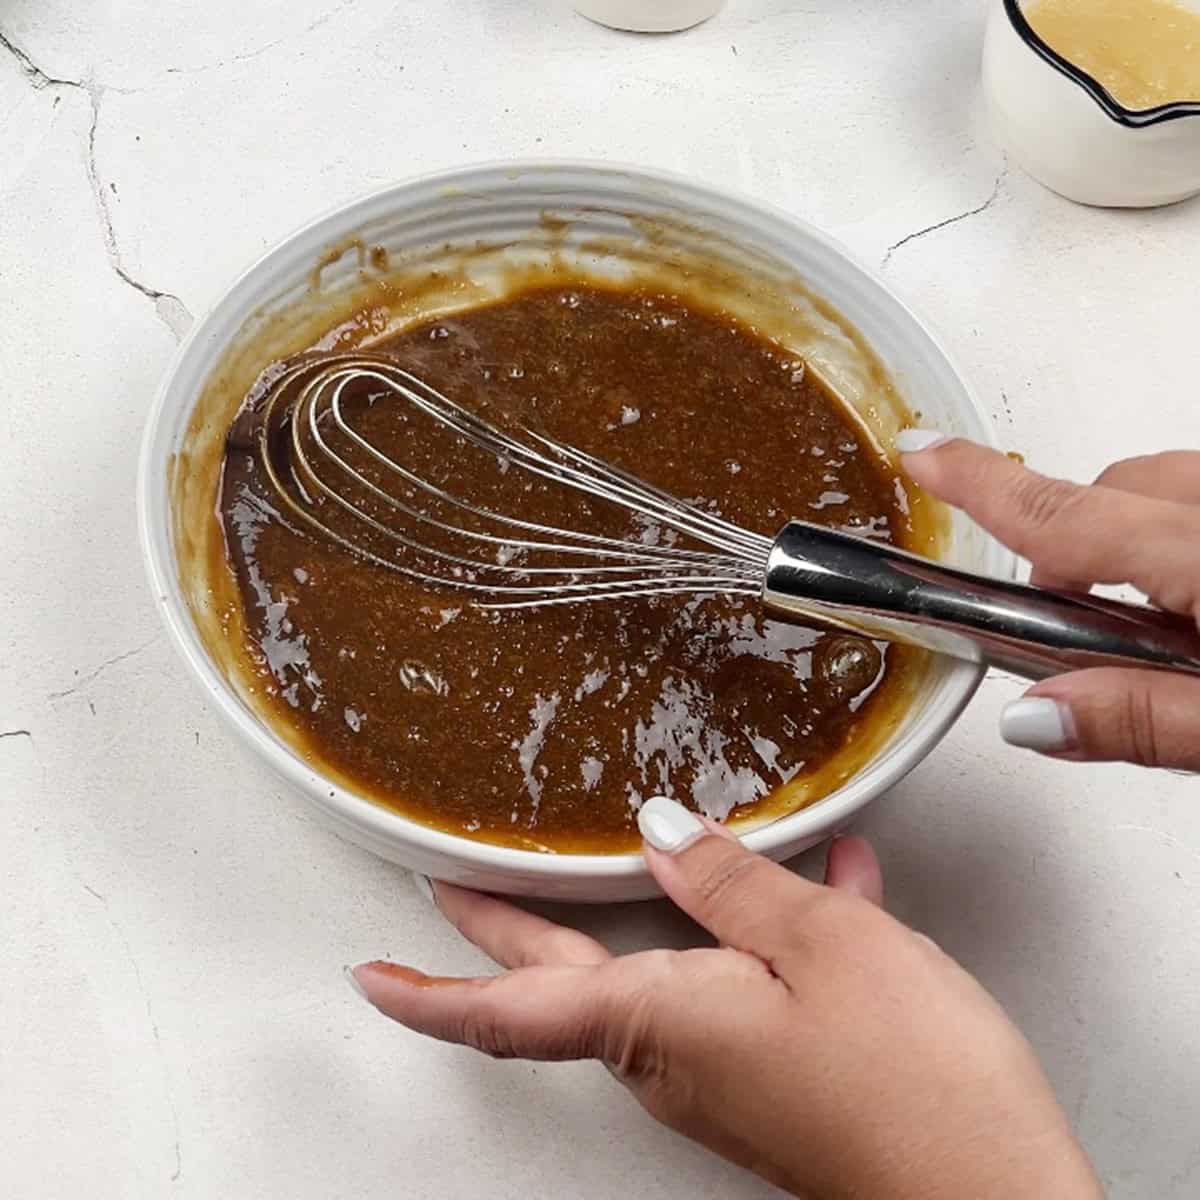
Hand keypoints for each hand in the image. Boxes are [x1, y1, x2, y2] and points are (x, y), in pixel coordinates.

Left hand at [349, 799, 1100, 1198]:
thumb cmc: (911, 1086)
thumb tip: (663, 833)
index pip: (504, 1009)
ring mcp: (721, 1074)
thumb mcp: (821, 944)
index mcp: (656, 1022)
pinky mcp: (772, 1078)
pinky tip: (821, 881)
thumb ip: (730, 882)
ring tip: (657, 845)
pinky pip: (735, 984)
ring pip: (654, 972)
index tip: (369, 971)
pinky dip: (753, 931)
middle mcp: (671, 1058)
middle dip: (506, 927)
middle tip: (456, 885)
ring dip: (651, 908)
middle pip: (562, 982)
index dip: (428, 990)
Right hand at [900, 435, 1199, 770]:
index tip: (920, 455)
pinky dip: (1187, 540)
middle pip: (1118, 489)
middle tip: (1081, 636)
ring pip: (1171, 490)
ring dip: (1140, 542)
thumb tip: (1034, 714)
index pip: (1064, 513)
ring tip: (1161, 629)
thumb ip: (1140, 720)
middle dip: (1075, 547)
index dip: (978, 484)